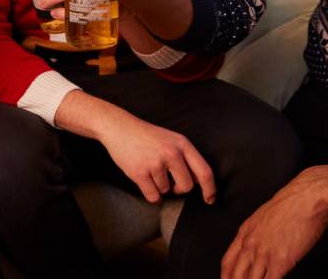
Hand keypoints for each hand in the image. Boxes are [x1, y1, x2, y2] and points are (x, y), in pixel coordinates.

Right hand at [93, 107, 215, 204]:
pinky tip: (144, 182)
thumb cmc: (146, 136)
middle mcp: (171, 153)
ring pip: (166, 191)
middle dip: (178, 188)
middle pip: (187, 186)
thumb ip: (186, 157)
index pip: (204, 172)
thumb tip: (200, 183)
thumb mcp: (171, 140)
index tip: (210, 200)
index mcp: (182, 144)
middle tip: (169, 181)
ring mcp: (155, 163)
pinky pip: (153, 196)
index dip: (209, 189)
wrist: (118, 127)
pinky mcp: (140, 172)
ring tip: (149, 169)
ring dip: (159, 186)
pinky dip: (151, 195)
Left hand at [222, 166, 327, 278]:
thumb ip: (258, 234)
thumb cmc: (290, 206)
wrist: (306, 198)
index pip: (227, 262)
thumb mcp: (263, 218)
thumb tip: (259, 247)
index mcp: (245, 233)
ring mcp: (264, 253)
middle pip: (235, 274)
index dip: (226, 277)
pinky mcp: (281, 261)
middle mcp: (250, 244)